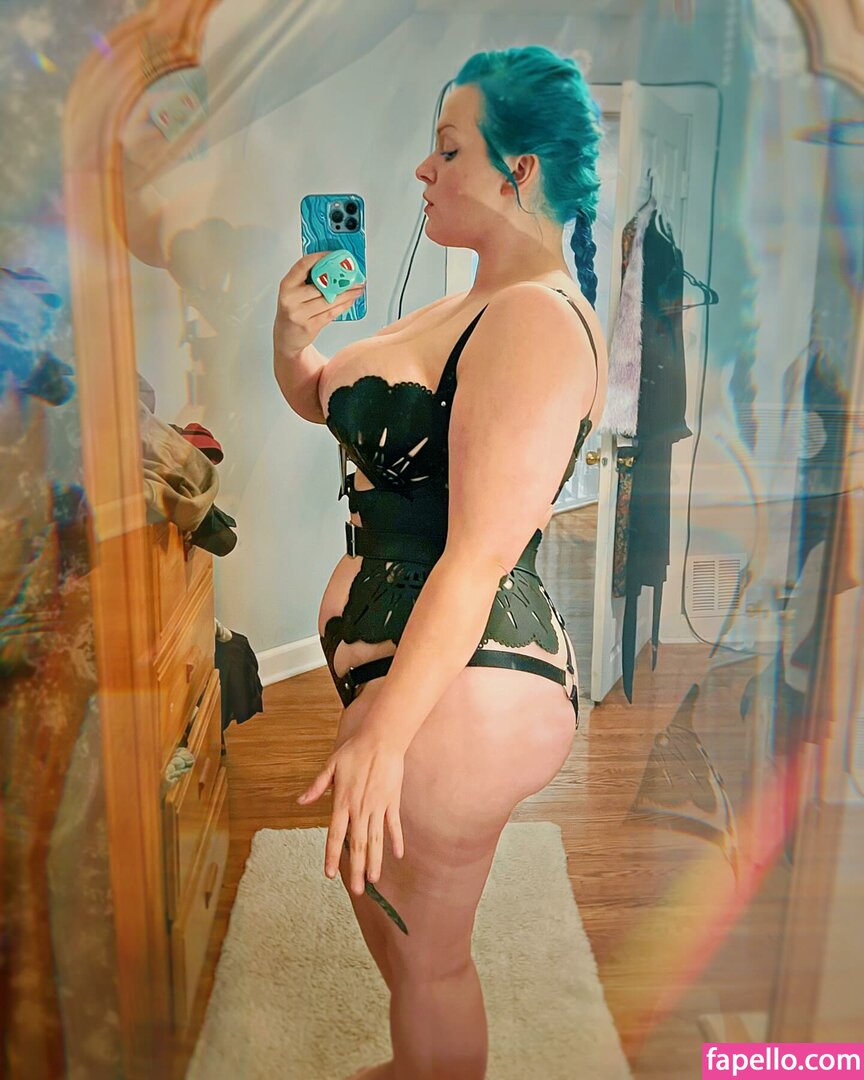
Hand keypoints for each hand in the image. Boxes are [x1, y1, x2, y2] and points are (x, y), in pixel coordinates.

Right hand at [274, 252, 365, 357]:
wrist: (286, 338)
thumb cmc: (292, 311)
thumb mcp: (292, 292)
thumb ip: (307, 280)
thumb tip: (332, 266)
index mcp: (286, 285)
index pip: (304, 265)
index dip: (321, 257)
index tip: (335, 255)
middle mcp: (291, 299)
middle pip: (321, 284)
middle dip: (340, 278)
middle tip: (355, 274)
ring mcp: (300, 313)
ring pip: (329, 299)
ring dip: (347, 293)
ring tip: (358, 288)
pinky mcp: (310, 326)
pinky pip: (331, 313)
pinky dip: (343, 305)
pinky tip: (351, 300)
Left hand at [297, 727, 405, 895]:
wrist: (383, 739)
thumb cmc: (355, 751)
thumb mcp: (330, 766)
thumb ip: (317, 787)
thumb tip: (300, 802)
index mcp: (342, 802)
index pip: (335, 835)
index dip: (331, 856)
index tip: (330, 875)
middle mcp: (360, 809)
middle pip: (357, 844)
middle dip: (356, 869)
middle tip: (356, 891)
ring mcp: (378, 807)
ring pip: (376, 840)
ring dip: (375, 861)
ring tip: (373, 880)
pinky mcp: (392, 802)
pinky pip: (393, 825)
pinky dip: (396, 840)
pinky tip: (397, 856)